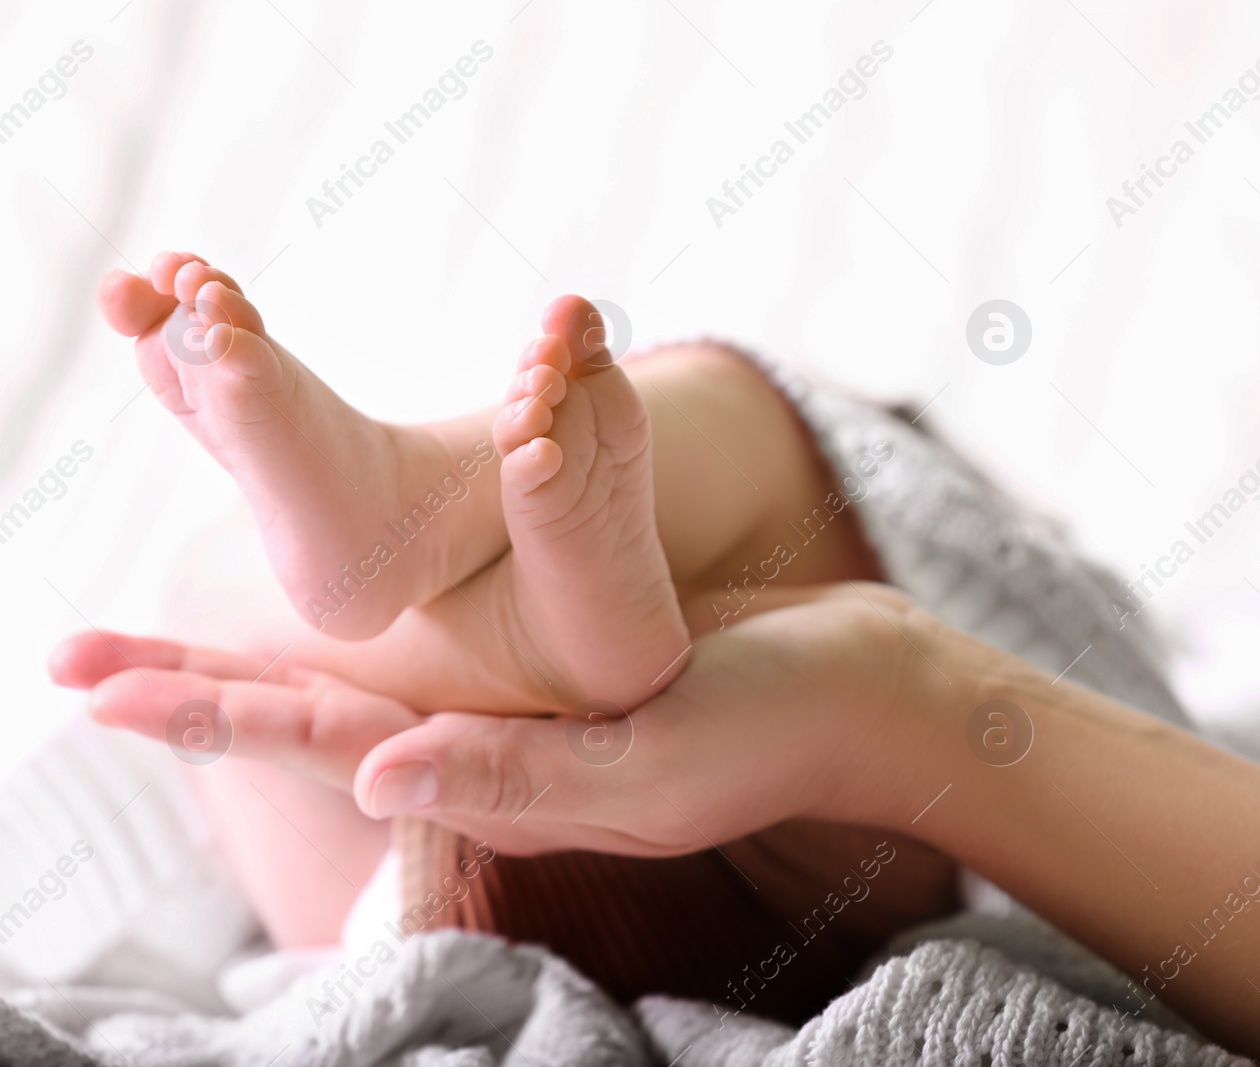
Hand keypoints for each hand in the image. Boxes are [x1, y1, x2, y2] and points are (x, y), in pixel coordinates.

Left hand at [50, 584, 962, 855]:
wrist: (857, 688)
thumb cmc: (771, 726)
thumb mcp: (651, 763)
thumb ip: (520, 777)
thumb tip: (376, 775)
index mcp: (500, 774)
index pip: (327, 743)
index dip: (212, 708)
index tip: (99, 683)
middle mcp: (490, 743)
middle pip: (316, 711)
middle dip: (198, 685)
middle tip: (75, 655)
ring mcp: (520, 706)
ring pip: (365, 670)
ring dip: (263, 648)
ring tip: (167, 632)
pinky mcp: (556, 661)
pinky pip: (440, 635)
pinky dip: (368, 610)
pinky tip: (330, 597)